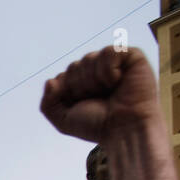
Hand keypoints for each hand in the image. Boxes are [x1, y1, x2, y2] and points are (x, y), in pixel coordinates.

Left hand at [40, 48, 160, 143]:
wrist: (124, 128)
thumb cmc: (98, 125)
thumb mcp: (64, 121)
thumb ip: (48, 104)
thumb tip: (50, 81)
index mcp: (82, 84)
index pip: (62, 76)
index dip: (68, 92)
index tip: (82, 106)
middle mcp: (96, 72)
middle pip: (74, 66)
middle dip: (80, 87)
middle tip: (98, 99)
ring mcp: (113, 63)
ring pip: (89, 58)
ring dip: (94, 81)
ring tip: (109, 91)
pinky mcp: (131, 56)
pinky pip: (109, 52)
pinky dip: (108, 70)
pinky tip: (118, 81)